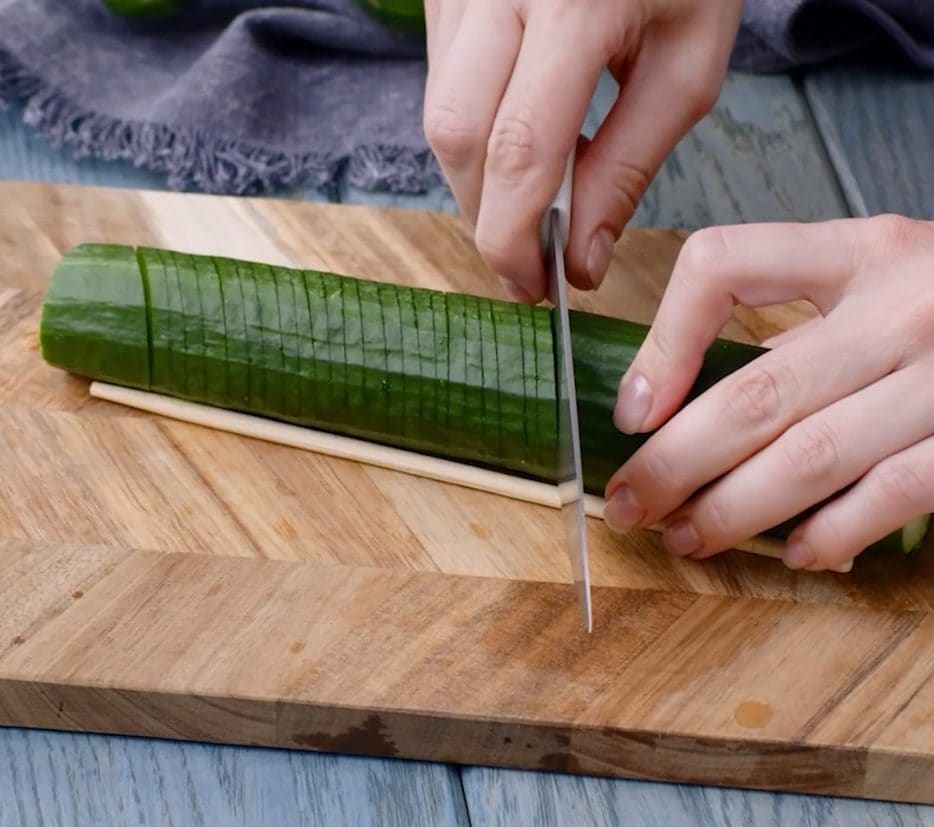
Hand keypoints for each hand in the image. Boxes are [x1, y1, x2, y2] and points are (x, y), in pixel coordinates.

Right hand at [422, 0, 742, 302]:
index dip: (515, 237)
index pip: (520, 149)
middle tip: (525, 260)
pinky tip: (516, 133)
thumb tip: (579, 260)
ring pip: (438, 114)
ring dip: (478, 178)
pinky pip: (440, 82)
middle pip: (455, 135)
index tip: (533, 286)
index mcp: (575, 4)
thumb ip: (629, 167)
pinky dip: (473, 133)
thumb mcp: (685, 66)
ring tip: (531, 195)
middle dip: (485, 216)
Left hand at [603, 215, 933, 570]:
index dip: (663, 342)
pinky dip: (832, 532)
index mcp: (857, 251)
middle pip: (757, 393)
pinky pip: (893, 494)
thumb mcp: (871, 284)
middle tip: (628, 504)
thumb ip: (793, 330)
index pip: (724, 265)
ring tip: (685, 536)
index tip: (631, 411)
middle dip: (675, 463)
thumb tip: (677, 411)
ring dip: (733, 510)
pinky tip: (793, 552)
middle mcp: (902, 305)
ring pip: (811, 456)